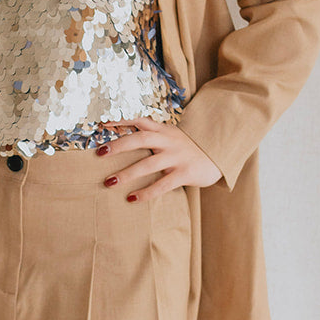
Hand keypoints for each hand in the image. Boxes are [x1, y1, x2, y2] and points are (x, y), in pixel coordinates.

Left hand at [95, 117, 222, 201]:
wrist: (220, 155)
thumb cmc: (189, 148)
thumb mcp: (172, 137)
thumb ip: (154, 137)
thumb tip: (125, 141)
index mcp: (164, 131)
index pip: (140, 120)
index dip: (121, 120)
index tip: (102, 122)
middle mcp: (169, 141)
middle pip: (140, 139)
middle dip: (118, 146)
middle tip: (99, 153)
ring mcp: (177, 157)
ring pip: (148, 164)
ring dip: (127, 173)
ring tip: (109, 182)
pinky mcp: (185, 173)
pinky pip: (162, 184)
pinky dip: (146, 192)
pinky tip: (131, 198)